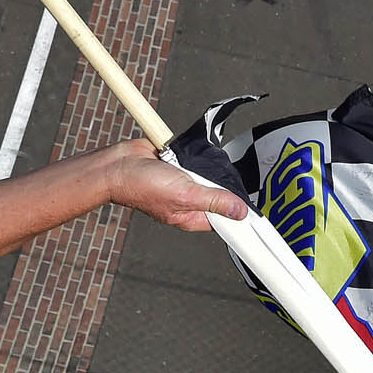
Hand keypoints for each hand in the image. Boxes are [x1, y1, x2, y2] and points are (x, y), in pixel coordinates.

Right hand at [104, 140, 247, 231]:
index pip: (224, 218)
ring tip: (198, 163)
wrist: (118, 164)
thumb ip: (213, 201)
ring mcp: (183, 182)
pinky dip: (195, 154)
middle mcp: (189, 201)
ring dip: (206, 166)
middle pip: (218, 193)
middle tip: (217, 174)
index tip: (253, 204)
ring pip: (208, 174)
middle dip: (220, 182)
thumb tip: (240, 212)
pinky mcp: (178, 165)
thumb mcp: (184, 195)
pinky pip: (196, 159)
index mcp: (191, 217)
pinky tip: (191, 153)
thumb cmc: (142, 186)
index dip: (237, 212)